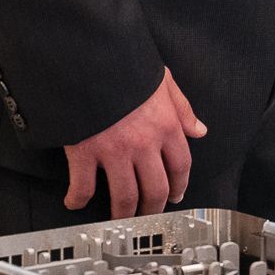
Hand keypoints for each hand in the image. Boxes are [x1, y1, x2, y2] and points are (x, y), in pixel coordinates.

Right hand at [64, 68, 207, 216]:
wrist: (90, 56)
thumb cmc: (125, 64)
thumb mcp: (162, 80)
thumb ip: (182, 108)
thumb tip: (199, 130)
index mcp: (166, 125)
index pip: (180, 166)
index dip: (180, 186)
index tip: (176, 196)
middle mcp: (144, 143)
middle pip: (156, 190)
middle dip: (153, 208)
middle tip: (148, 214)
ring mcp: (114, 150)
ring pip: (124, 197)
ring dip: (123, 214)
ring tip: (119, 218)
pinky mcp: (85, 152)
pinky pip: (83, 187)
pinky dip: (78, 200)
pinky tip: (76, 202)